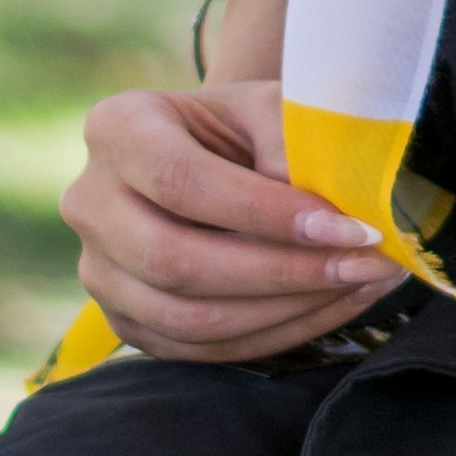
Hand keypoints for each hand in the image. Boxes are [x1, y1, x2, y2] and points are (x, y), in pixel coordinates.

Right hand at [66, 73, 392, 364]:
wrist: (216, 155)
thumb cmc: (249, 125)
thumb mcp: (272, 107)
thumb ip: (292, 144)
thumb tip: (320, 214)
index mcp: (117, 129)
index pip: (182, 182)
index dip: (265, 214)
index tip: (347, 227)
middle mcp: (88, 202)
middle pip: (175, 261)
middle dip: (283, 273)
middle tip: (366, 264)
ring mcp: (98, 270)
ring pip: (189, 318)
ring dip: (288, 311)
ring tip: (362, 283)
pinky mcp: (125, 320)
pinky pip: (200, 349)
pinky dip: (275, 335)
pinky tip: (332, 306)